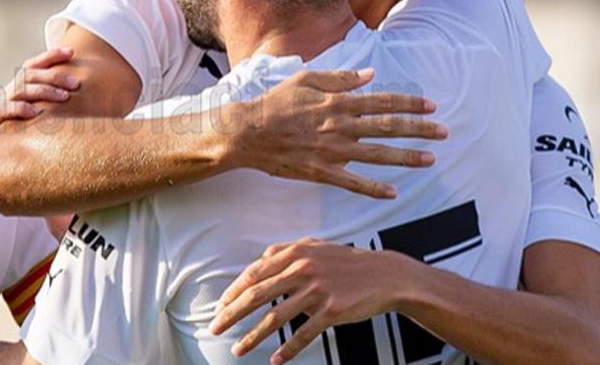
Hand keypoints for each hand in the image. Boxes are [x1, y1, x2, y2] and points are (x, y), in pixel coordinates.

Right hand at [0, 47, 79, 188]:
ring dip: (45, 90)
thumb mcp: (16, 125)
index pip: (31, 68)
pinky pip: (4, 110)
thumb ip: (33, 115)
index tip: (71, 52)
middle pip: (29, 75)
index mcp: (10, 93)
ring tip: (65, 97)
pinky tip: (35, 112)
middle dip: (55, 74)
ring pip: (20, 89)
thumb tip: (62, 112)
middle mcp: (2, 95)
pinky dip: (20, 108)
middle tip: (76, 83)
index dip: (49, 57)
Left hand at [210, 238, 410, 363]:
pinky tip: (275, 360)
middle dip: (231, 314)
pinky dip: (287, 350)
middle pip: (257, 295)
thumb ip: (288, 251)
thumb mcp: (315, 246)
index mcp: (295, 252)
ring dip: (253, 337)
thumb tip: (261, 259)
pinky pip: (303, 334)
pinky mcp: (332, 311)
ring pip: (276, 318)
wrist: (384, 274)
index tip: (221, 306)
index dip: (233, 291)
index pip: (254, 274)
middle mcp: (303, 269)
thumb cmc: (346, 261)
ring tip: (237, 349)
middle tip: (215, 327)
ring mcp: (318, 291)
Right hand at [225, 68, 445, 198]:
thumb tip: (369, 76)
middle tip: (444, 132)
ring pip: (378, 155)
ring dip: (406, 157)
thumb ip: (340, 78)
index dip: (409, 105)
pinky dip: (374, 188)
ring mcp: (333, 150)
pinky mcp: (322, 171)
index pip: (383, 102)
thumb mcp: (307, 79)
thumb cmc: (276, 102)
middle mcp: (340, 126)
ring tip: (431, 160)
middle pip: (388, 128)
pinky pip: (353, 183)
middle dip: (419, 130)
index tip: (431, 107)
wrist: (249, 132)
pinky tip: (394, 193)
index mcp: (338, 102)